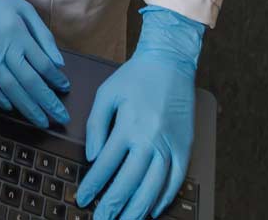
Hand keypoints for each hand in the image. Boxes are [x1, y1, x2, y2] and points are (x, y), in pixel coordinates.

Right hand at [0, 0, 69, 128]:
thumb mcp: (24, 9)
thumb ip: (43, 35)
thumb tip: (58, 62)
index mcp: (19, 33)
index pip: (43, 64)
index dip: (56, 80)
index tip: (65, 89)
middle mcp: (4, 46)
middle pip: (29, 81)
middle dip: (47, 102)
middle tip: (60, 117)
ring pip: (9, 87)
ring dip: (27, 106)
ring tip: (40, 120)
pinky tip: (9, 106)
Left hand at [77, 6, 203, 219]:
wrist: (170, 62)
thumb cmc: (135, 77)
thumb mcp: (106, 94)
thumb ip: (96, 125)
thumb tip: (93, 157)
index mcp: (128, 126)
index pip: (106, 166)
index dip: (93, 186)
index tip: (83, 200)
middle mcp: (150, 139)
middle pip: (129, 183)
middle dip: (112, 206)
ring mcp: (170, 145)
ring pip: (153, 188)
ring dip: (137, 210)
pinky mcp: (185, 146)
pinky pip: (176, 179)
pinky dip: (164, 198)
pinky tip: (152, 210)